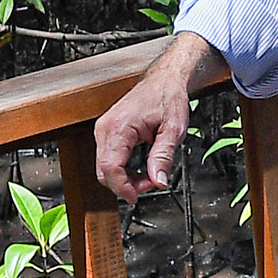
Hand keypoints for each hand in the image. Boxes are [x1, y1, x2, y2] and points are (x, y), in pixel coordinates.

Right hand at [87, 40, 207, 203]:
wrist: (164, 80)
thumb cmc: (167, 97)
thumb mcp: (174, 130)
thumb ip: (164, 157)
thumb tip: (159, 181)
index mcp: (119, 126)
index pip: (110, 167)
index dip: (122, 187)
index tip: (136, 197)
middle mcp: (106, 128)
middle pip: (103, 171)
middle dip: (125, 185)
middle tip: (150, 184)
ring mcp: (104, 129)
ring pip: (103, 167)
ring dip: (123, 179)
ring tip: (147, 176)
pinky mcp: (107, 132)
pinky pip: (107, 159)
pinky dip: (121, 170)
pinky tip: (138, 170)